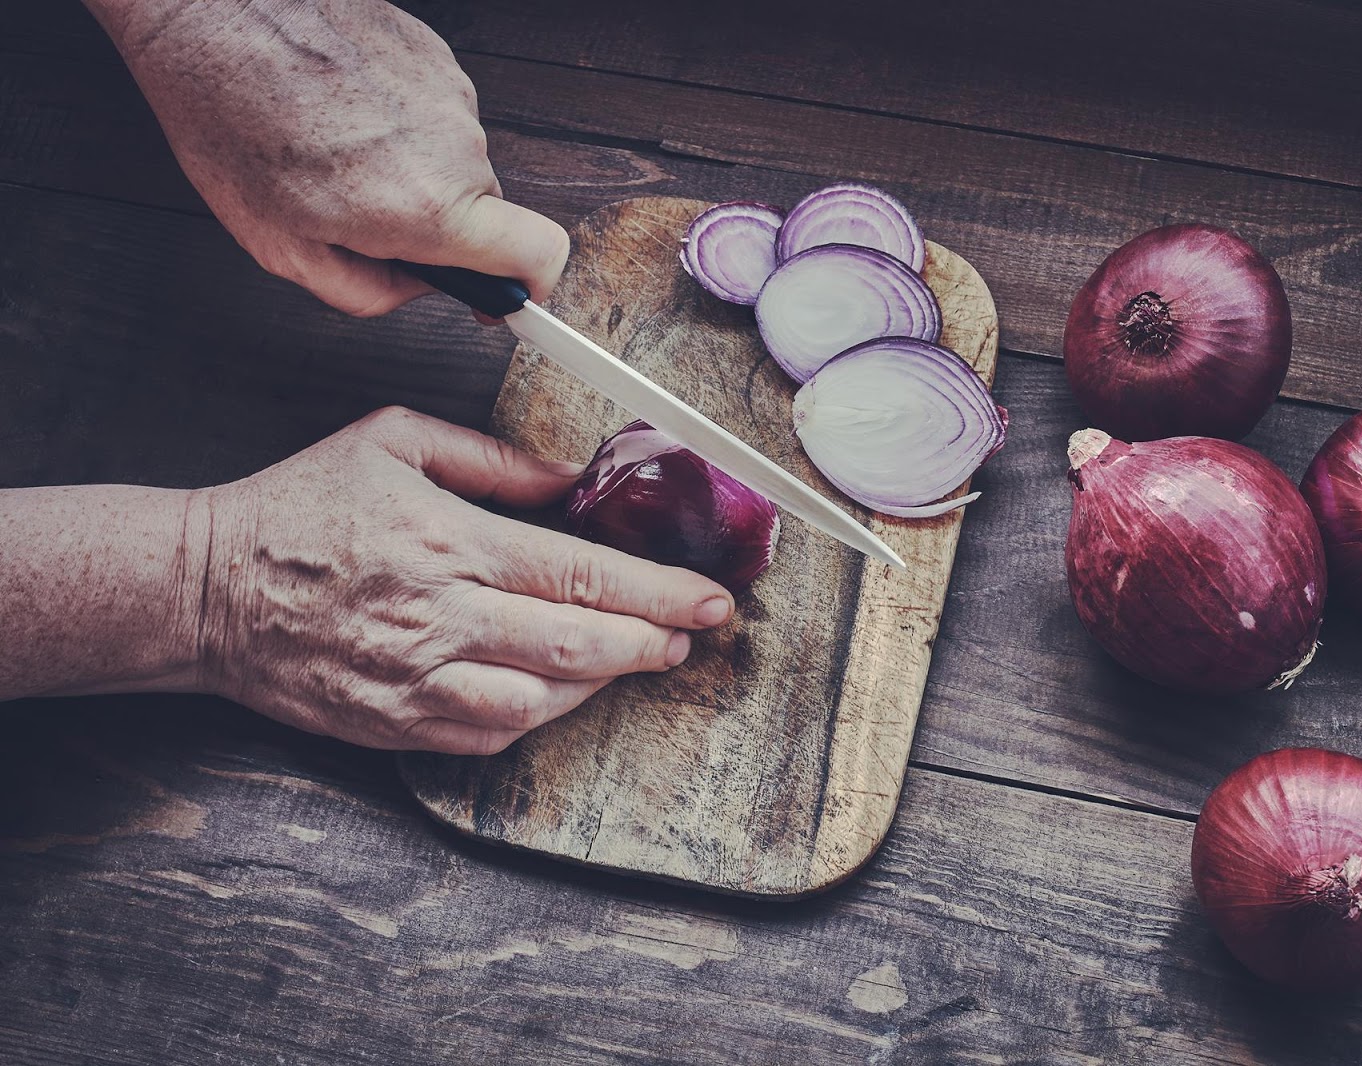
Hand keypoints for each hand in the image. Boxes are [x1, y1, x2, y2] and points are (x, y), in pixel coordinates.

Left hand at [88, 0, 565, 315]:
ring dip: (408, 168)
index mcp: (427, 207)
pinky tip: (337, 108)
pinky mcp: (436, 55)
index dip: (533, 284)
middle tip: (357, 209)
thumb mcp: (280, 248)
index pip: (540, 254)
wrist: (212, 12)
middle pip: (482, 211)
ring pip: (454, 161)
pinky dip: (396, 122)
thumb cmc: (230, 119)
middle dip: (432, 223)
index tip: (506, 295)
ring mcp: (451, 94)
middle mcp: (456, 148)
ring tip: (332, 146)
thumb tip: (409, 291)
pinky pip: (435, 112)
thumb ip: (362, 292)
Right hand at [196, 408, 733, 753]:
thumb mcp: (394, 442)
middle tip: (691, 634)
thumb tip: (575, 479)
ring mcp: (418, 682)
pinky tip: (563, 691)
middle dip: (653, 641)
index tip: (711, 597)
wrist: (204, 590)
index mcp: (448, 541)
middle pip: (580, 644)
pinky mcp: (396, 727)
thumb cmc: (301, 506)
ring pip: (543, 701)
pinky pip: (491, 737)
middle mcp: (441, 618)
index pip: (582, 572)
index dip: (660, 590)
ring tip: (638, 657)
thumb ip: (495, 460)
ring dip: (605, 684)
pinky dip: (540, 717)